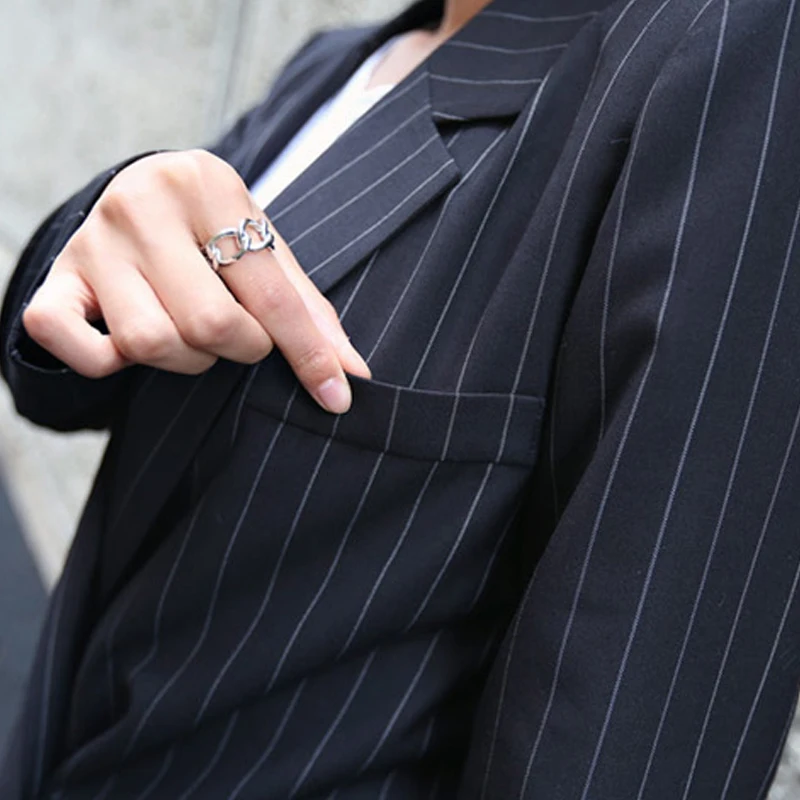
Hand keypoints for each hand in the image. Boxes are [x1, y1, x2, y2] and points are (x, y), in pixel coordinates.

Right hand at [21, 150, 370, 413]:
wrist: (136, 196)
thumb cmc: (212, 231)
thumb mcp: (264, 249)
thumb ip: (308, 309)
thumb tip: (353, 374)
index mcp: (205, 184)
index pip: (272, 294)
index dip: (308, 353)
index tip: (335, 396)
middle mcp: (140, 204)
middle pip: (210, 325)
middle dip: (240, 348)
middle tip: (238, 332)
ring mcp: (91, 242)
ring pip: (151, 343)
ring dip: (186, 359)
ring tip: (190, 331)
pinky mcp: (55, 280)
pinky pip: (67, 342)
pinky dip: (104, 362)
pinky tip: (127, 342)